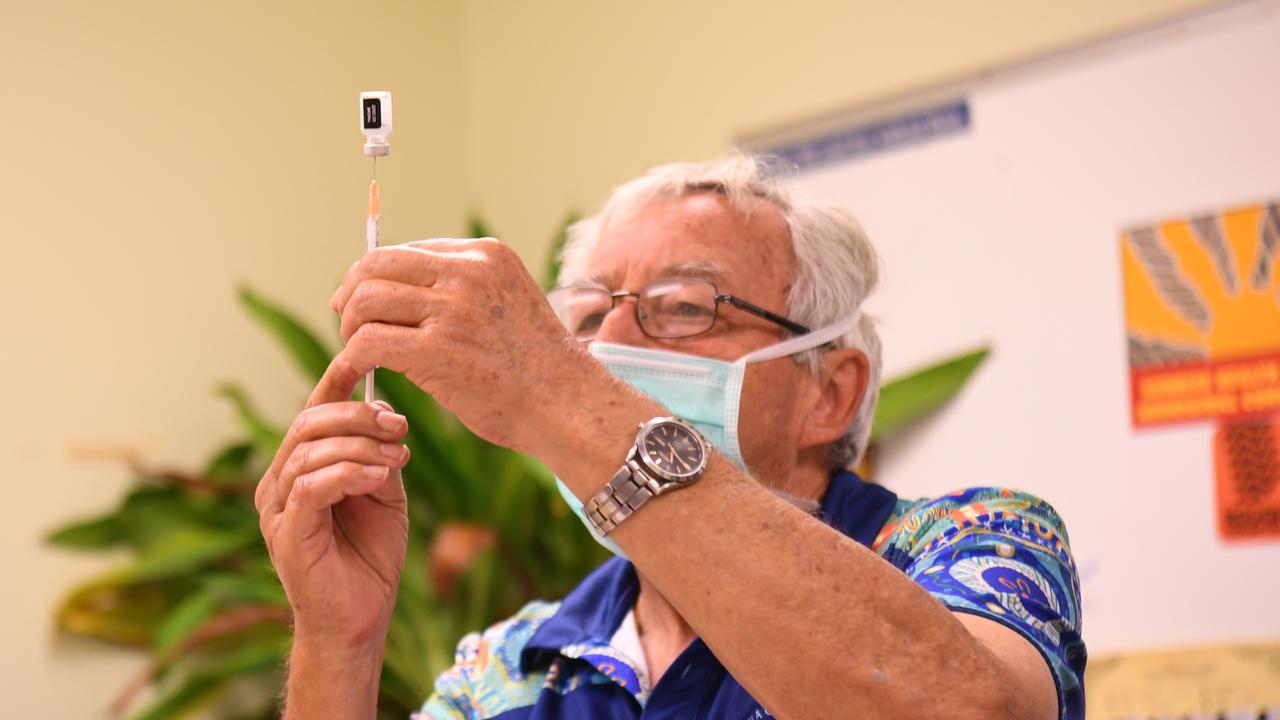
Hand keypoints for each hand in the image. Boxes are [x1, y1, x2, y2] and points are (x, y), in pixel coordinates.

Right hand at [255, 396, 409, 648]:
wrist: (361, 617)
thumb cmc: (370, 556)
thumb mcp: (385, 491)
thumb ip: (379, 453)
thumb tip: (387, 411)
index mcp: (301, 466)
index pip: (312, 411)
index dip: (336, 380)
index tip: (367, 359)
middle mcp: (279, 482)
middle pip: (308, 423)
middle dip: (358, 415)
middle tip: (400, 426)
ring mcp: (277, 508)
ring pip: (310, 451)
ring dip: (360, 446)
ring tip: (397, 457)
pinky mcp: (286, 534)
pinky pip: (310, 488)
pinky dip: (347, 473)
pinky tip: (376, 477)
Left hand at [321, 238, 614, 459]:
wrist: (569, 405)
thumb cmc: (539, 368)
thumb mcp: (509, 305)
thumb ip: (466, 291)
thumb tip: (405, 294)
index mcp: (486, 255)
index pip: (406, 251)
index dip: (375, 277)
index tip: (365, 303)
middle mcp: (467, 272)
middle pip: (375, 266)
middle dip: (351, 295)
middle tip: (349, 326)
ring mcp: (452, 309)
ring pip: (364, 300)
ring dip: (350, 330)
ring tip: (360, 356)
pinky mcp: (436, 349)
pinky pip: (366, 342)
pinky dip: (350, 361)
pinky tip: (355, 377)